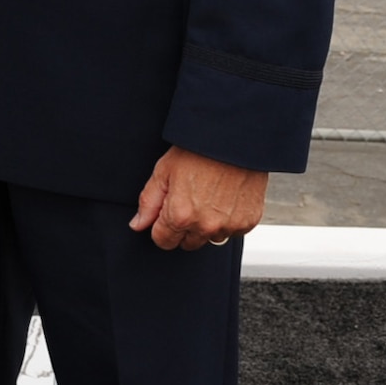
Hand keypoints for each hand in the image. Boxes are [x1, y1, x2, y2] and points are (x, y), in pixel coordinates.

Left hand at [130, 145, 267, 251]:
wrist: (232, 141)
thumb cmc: (197, 152)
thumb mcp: (163, 172)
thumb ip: (148, 203)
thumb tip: (138, 224)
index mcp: (180, 216)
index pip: (163, 241)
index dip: (160, 227)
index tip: (165, 214)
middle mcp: (206, 226)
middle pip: (186, 243)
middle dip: (182, 228)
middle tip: (187, 201)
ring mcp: (229, 226)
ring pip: (210, 239)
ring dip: (206, 226)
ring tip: (206, 197)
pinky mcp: (247, 222)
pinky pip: (232, 231)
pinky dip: (226, 220)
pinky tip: (223, 199)